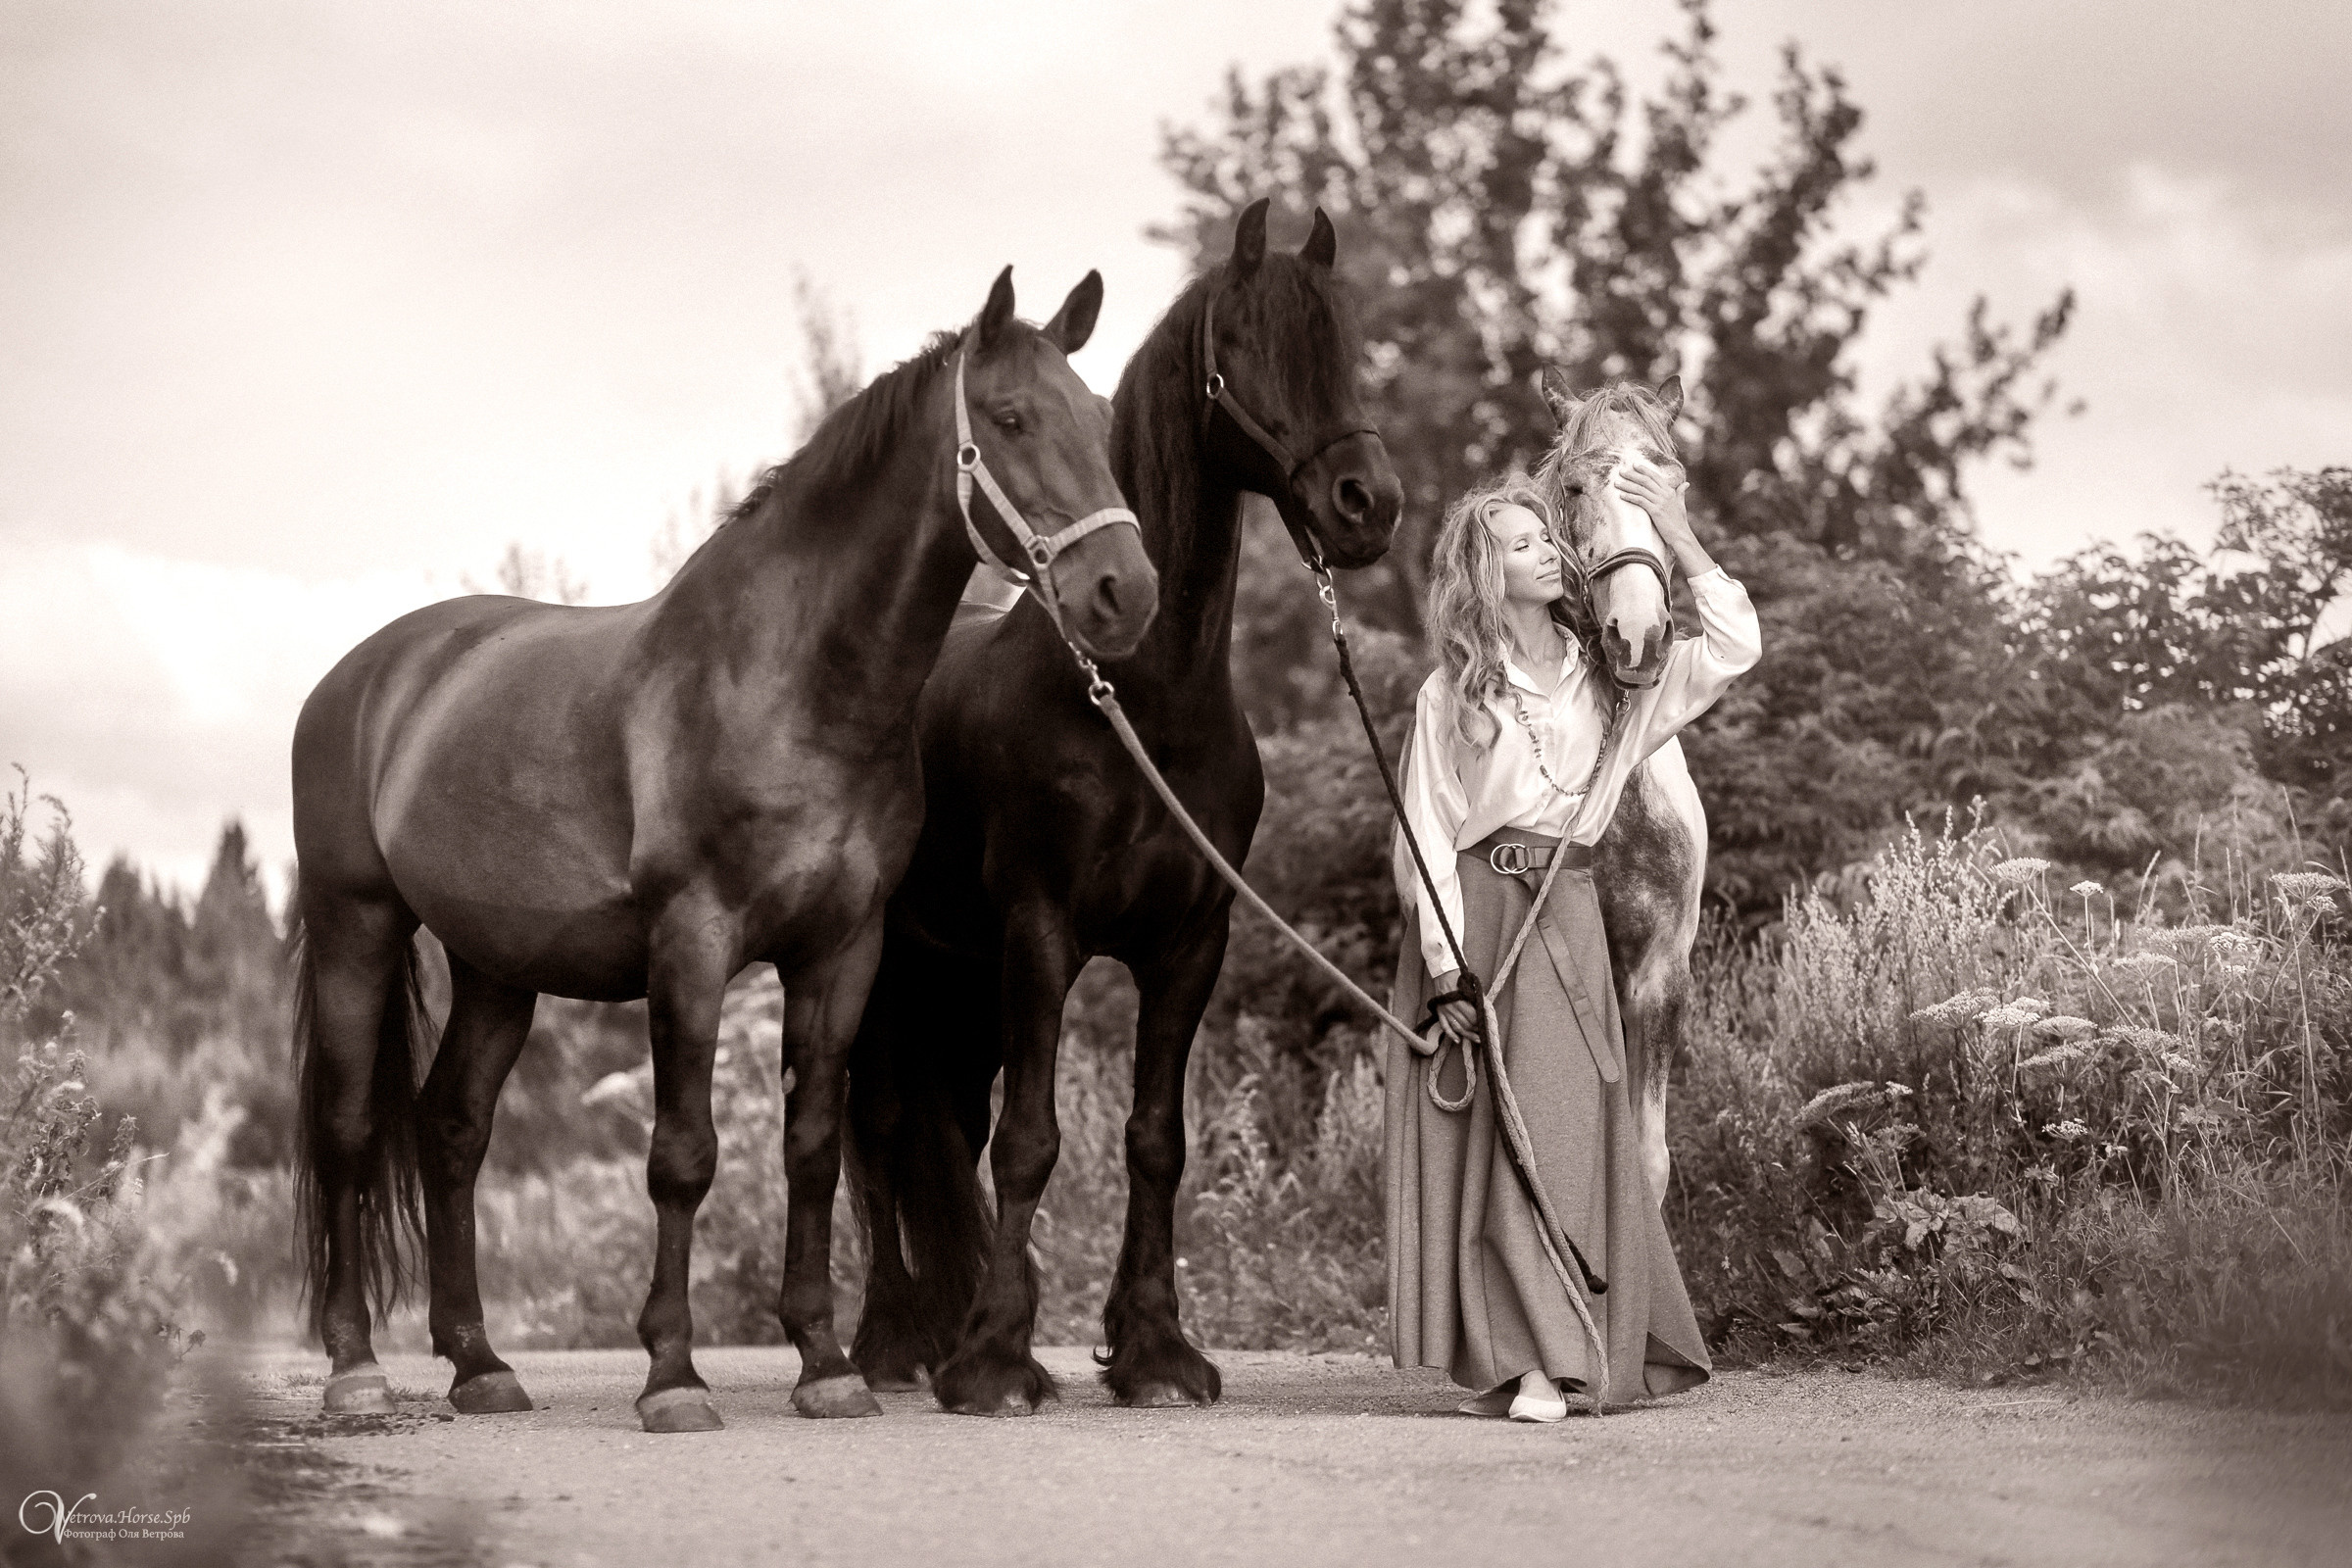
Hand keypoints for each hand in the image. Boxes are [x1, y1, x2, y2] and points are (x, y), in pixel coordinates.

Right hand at [1427, 970, 1480, 1047]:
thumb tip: (1485, 1009)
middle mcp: (1451, 1007)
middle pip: (1465, 1024)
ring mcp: (1444, 1011)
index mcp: (1460, 1000)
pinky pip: (1445, 1026)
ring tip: (1476, 1039)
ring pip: (1457, 1027)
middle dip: (1475, 1030)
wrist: (1443, 972)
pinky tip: (1457, 1040)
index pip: (1472, 1016)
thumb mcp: (1470, 986)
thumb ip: (1477, 998)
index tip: (1485, 1025)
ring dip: (1467, 1035)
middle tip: (1482, 1033)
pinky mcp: (1439, 1012)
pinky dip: (1450, 1035)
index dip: (1479, 1022)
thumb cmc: (1459, 978)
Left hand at [1614, 458, 1715, 577]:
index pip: (1655, 476)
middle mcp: (1665, 494)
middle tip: (1621, 471)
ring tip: (1616, 483)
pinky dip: (1630, 497)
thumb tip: (1686, 484)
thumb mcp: (1681, 504)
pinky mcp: (1655, 511)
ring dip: (1627, 485)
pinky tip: (1621, 496)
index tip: (1634, 465)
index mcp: (1670, 491)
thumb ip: (1681, 493)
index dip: (1644, 470)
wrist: (1681, 535)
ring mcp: (1660, 502)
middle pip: (1646, 480)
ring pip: (1641, 489)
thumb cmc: (1679, 521)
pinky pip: (1640, 501)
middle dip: (1632, 475)